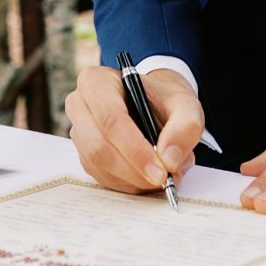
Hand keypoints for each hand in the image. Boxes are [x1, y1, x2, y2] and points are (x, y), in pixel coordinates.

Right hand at [64, 65, 203, 194]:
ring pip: (100, 167)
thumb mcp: (186, 105)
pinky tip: (148, 176)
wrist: (156, 105)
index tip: (160, 171)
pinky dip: (129, 184)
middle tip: (165, 180)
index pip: (110, 119)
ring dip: (134, 179)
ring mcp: (79, 133)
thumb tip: (169, 161)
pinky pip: (103, 178)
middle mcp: (80, 105)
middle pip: (99, 147)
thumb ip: (185, 127)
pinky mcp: (85, 155)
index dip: (135, 149)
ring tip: (164, 173)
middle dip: (134, 170)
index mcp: (97, 81)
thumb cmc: (165, 100)